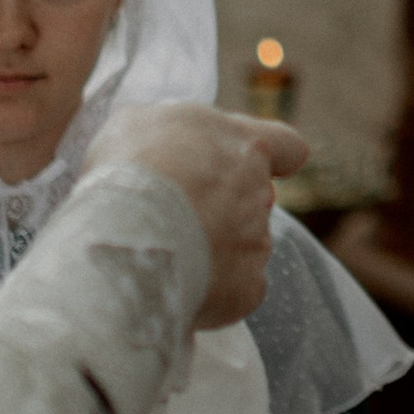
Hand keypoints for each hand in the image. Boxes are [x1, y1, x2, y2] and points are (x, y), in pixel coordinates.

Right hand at [89, 106, 306, 327]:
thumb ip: (175, 133)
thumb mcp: (143, 123)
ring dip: (211, 249)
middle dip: (220, 208)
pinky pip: (233, 288)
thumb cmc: (128, 171)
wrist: (126, 238)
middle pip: (252, 201)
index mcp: (246, 146)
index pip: (287, 148)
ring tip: (162, 253)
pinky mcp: (247, 288)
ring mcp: (258, 243)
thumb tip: (174, 147)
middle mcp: (260, 194)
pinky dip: (209, 289)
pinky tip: (174, 282)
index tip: (259, 166)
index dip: (275, 158)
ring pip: (242, 246)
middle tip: (173, 216)